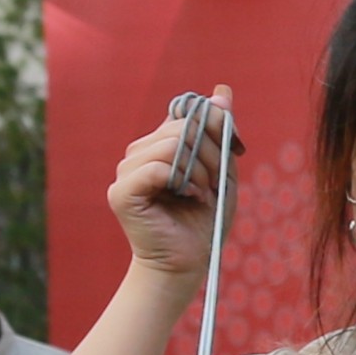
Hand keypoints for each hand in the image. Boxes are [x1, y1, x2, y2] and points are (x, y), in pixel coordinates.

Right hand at [107, 85, 235, 291]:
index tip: (234, 153)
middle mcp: (138, 153)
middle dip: (211, 152)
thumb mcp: (223, 170)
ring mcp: (126, 171)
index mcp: (158, 145)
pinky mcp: (121, 193)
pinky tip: (189, 197)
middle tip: (215, 182)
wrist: (188, 265)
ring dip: (199, 169)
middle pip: (182, 125)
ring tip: (202, 192)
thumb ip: (221, 131)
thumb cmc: (204, 222)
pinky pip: (157, 167)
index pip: (188, 111)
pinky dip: (182, 181)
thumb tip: (222, 89)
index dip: (215, 126)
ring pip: (171, 143)